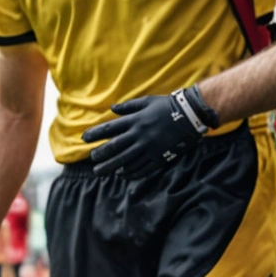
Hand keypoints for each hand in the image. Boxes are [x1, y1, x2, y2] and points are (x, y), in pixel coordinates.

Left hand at [81, 85, 218, 178]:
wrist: (191, 115)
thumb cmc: (168, 106)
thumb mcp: (147, 102)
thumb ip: (128, 107)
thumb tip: (112, 108)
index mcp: (135, 120)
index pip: (109, 128)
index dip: (95, 134)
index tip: (84, 138)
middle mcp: (139, 135)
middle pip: (114, 148)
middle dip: (100, 154)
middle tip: (92, 159)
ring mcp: (149, 148)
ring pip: (124, 161)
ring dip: (110, 167)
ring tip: (99, 171)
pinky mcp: (159, 157)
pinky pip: (141, 168)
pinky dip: (130, 172)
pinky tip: (122, 174)